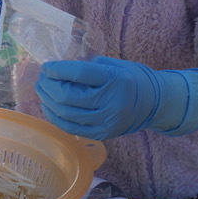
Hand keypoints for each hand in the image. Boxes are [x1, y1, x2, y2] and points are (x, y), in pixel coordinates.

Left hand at [35, 57, 197, 139]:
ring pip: (65, 114)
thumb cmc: (132, 79)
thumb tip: (59, 70)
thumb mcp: (114, 65)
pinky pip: (71, 127)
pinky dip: (56, 117)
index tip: (47, 66)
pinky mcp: (102, 134)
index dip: (57, 69)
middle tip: (42, 78)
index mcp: (114, 79)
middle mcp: (110, 102)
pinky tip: (49, 107)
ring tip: (42, 91)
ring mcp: (106, 121)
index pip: (78, 74)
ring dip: (48, 101)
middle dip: (48, 86)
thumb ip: (88, 67)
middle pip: (67, 96)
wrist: (155, 104)